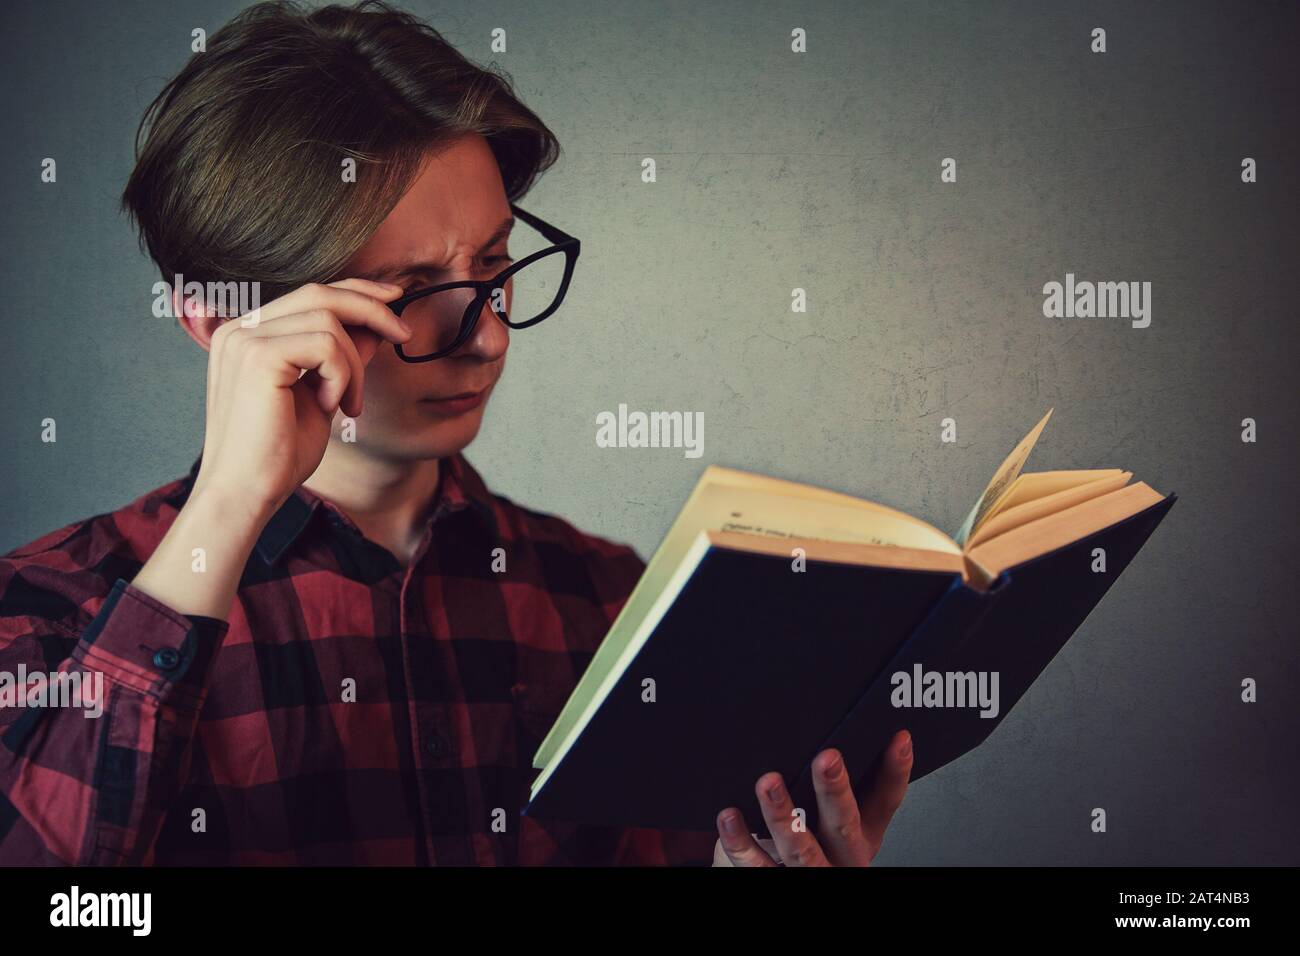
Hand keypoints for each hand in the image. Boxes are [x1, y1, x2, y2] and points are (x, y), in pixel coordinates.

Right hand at [190, 278, 412, 521]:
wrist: (247, 494)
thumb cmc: (279, 454)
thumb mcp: (322, 394)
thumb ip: (341, 357)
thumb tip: (375, 325)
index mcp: (247, 334)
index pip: (309, 294)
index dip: (356, 291)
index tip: (395, 299)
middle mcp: (239, 329)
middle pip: (320, 294)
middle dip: (372, 309)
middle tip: (405, 333)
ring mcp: (244, 339)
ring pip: (329, 322)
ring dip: (354, 366)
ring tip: (348, 404)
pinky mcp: (257, 356)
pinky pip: (326, 346)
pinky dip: (342, 376)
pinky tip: (330, 407)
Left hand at [712, 729, 912, 866]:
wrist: (801, 882)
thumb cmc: (823, 844)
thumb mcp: (847, 816)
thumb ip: (849, 784)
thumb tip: (845, 729)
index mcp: (865, 834)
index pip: (887, 801)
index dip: (895, 771)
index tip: (898, 738)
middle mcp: (843, 855)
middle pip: (843, 826)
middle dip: (835, 792)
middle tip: (827, 758)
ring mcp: (812, 871)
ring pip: (801, 849)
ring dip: (783, 816)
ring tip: (769, 783)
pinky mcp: (778, 881)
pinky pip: (758, 865)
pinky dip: (741, 841)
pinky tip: (730, 817)